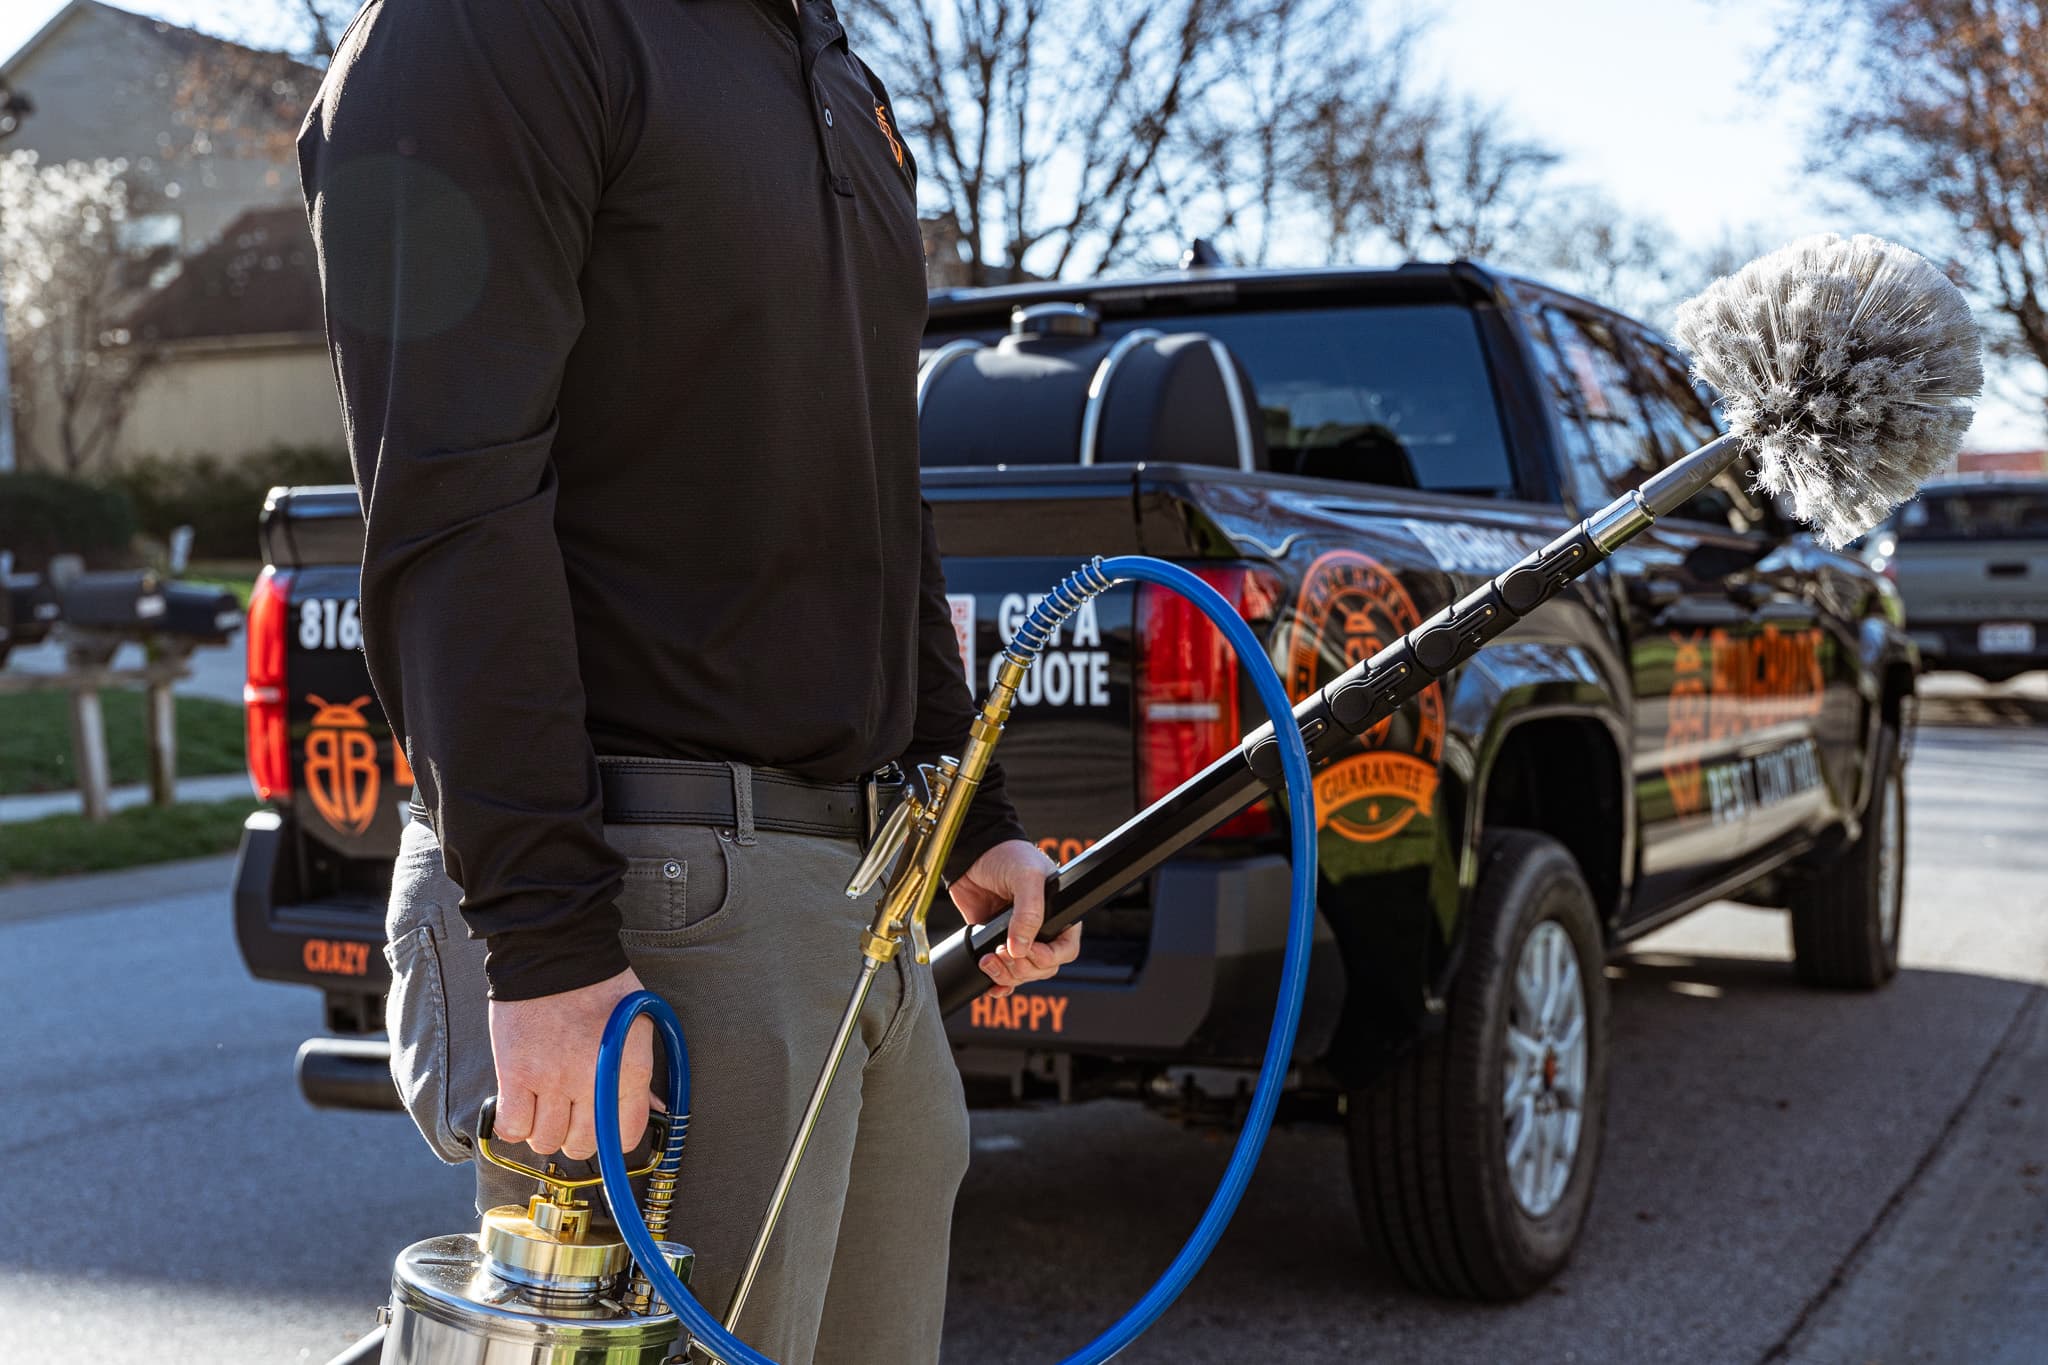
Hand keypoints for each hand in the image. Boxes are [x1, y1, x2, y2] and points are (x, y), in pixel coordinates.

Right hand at [488, 965, 655, 1161]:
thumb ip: (641, 1075)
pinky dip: (515, 1126)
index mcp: (629, 1070)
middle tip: (571, 1116)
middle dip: (577, 1138)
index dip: (614, 1138)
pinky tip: (522, 1106)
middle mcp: (592, 1082)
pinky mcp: (515, 1073)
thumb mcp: (638, 1025)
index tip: (604, 1127)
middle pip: (582, 1146)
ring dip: (545, 1132)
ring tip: (545, 1108)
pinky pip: (512, 1127)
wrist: (557, 950)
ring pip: (545, 1141)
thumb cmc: (602, 986)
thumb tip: (655, 1109)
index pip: (626, 1136)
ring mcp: (552, 1080)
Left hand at [949, 839, 1080, 997]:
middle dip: (1023, 967)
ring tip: (989, 959)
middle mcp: (1041, 930)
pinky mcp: (994, 943)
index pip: (1065, 950)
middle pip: (1043, 968)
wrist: (973, 853)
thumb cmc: (1008, 855)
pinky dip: (998, 982)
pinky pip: (1003, 974)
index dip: (1048, 957)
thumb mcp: (1026, 877)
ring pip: (1022, 974)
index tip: (1028, 949)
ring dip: (1007, 975)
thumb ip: (1029, 913)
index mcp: (1058, 914)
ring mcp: (1017, 939)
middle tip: (1002, 952)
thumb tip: (1019, 950)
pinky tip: (990, 983)